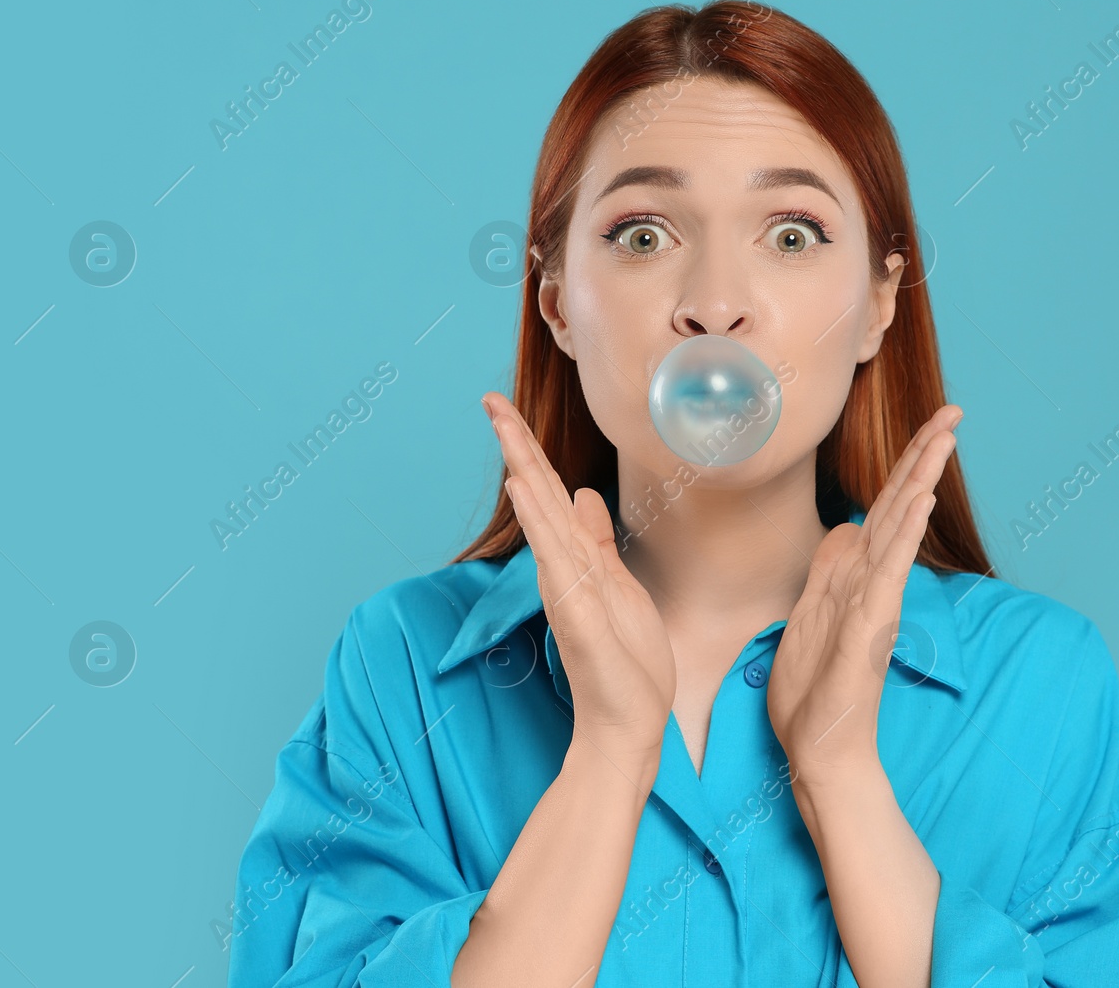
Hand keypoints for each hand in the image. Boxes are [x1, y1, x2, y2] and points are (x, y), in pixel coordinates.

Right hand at [482, 392, 675, 775]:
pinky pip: (554, 556)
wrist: (628, 721)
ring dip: (522, 467)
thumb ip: (598, 541)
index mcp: (575, 558)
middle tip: (489, 398)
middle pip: (535, 493)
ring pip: (540, 514)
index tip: (506, 408)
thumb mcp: (620, 586)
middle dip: (515, 443)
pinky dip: (538, 520)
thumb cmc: (625, 661)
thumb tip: (582, 495)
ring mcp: (565, 586)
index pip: (548, 492)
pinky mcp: (573, 610)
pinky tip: (524, 488)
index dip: (529, 449)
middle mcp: (563, 565)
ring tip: (502, 425)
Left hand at [766, 404, 962, 787]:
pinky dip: (905, 533)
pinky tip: (921, 500)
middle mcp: (873, 581)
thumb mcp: (808, 615)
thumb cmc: (813, 692)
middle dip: (926, 455)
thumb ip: (828, 571)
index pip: (886, 507)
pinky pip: (890, 570)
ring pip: (902, 526)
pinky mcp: (872, 624)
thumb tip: (845, 529)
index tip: (928, 424)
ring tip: (945, 436)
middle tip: (955, 409)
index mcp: (856, 576)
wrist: (820, 748)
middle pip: (902, 505)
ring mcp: (875, 600)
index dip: (905, 465)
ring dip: (923, 478)